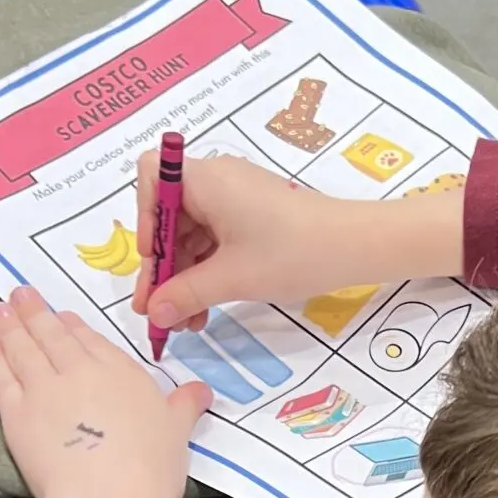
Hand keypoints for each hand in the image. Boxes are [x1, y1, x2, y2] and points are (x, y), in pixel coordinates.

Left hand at [0, 286, 207, 497]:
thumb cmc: (151, 467)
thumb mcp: (178, 431)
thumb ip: (185, 405)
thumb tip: (203, 390)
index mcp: (119, 370)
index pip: (90, 339)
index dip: (72, 325)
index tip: (60, 315)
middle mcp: (78, 370)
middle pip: (52, 334)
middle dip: (34, 311)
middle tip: (19, 293)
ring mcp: (44, 389)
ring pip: (23, 349)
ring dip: (9, 326)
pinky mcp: (17, 414)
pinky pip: (1, 379)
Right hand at [133, 149, 465, 332]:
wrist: (355, 246)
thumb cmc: (293, 252)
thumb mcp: (232, 277)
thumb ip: (185, 294)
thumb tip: (154, 313)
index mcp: (205, 179)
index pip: (151, 175)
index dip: (142, 215)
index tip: (152, 258)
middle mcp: (216, 180)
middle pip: (169, 215)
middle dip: (163, 266)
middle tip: (159, 313)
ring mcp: (236, 198)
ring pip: (192, 234)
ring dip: (185, 277)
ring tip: (187, 322)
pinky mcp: (253, 216)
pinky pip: (215, 240)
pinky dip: (207, 271)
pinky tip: (206, 308)